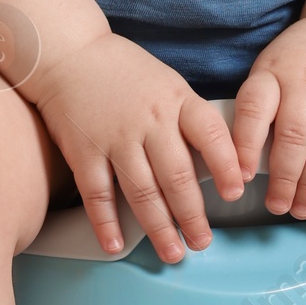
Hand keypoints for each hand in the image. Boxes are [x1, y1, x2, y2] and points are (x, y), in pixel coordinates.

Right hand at [32, 32, 246, 262]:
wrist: (69, 52)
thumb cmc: (125, 71)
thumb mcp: (169, 83)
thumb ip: (190, 118)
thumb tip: (221, 161)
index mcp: (177, 100)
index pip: (211, 134)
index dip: (226, 165)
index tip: (236, 192)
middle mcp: (150, 120)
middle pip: (177, 176)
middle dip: (192, 215)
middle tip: (202, 242)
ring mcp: (115, 137)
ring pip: (142, 192)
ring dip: (159, 227)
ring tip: (173, 252)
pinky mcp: (84, 150)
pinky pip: (97, 194)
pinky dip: (106, 223)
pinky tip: (117, 244)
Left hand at [232, 17, 305, 221]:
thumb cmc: (301, 60)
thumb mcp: (272, 68)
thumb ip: (261, 107)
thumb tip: (246, 164)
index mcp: (273, 71)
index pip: (254, 109)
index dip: (244, 147)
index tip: (240, 178)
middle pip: (294, 136)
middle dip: (284, 180)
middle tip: (277, 206)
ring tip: (301, 208)